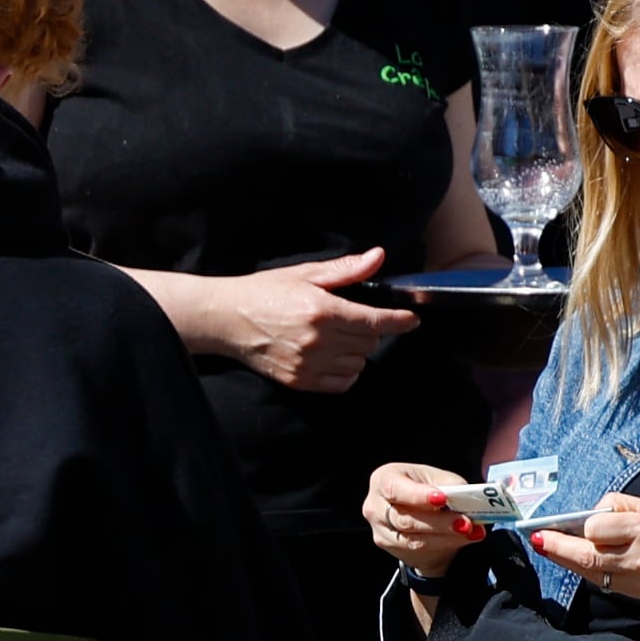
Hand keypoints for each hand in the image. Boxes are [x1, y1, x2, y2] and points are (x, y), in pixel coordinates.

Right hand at [196, 249, 417, 393]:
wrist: (227, 319)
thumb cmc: (266, 291)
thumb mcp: (306, 274)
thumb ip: (346, 270)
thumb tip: (377, 257)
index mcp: (322, 310)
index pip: (375, 321)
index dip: (399, 321)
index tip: (412, 320)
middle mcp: (318, 340)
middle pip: (369, 343)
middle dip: (371, 330)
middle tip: (354, 318)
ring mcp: (308, 364)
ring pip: (359, 365)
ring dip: (357, 351)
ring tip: (338, 336)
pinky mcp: (300, 381)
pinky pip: (342, 383)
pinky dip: (345, 372)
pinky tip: (332, 356)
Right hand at [367, 461, 490, 576]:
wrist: (421, 518)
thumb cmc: (428, 491)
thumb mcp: (440, 480)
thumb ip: (450, 487)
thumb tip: (468, 499)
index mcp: (384, 478)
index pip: (395, 488)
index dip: (418, 495)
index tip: (442, 499)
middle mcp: (375, 505)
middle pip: (405, 518)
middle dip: (439, 521)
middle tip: (466, 522)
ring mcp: (379, 529)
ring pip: (413, 539)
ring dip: (446, 536)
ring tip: (470, 531)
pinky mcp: (389, 546)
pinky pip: (417, 549)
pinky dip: (444, 544)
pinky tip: (463, 539)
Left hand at [524, 494, 639, 640]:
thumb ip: (630, 508)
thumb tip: (595, 511)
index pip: (598, 524)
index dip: (580, 522)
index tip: (561, 520)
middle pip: (586, 554)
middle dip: (557, 546)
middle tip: (537, 538)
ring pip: (592, 572)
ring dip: (569, 560)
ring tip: (550, 547)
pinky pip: (607, 582)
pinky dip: (590, 571)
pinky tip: (582, 562)